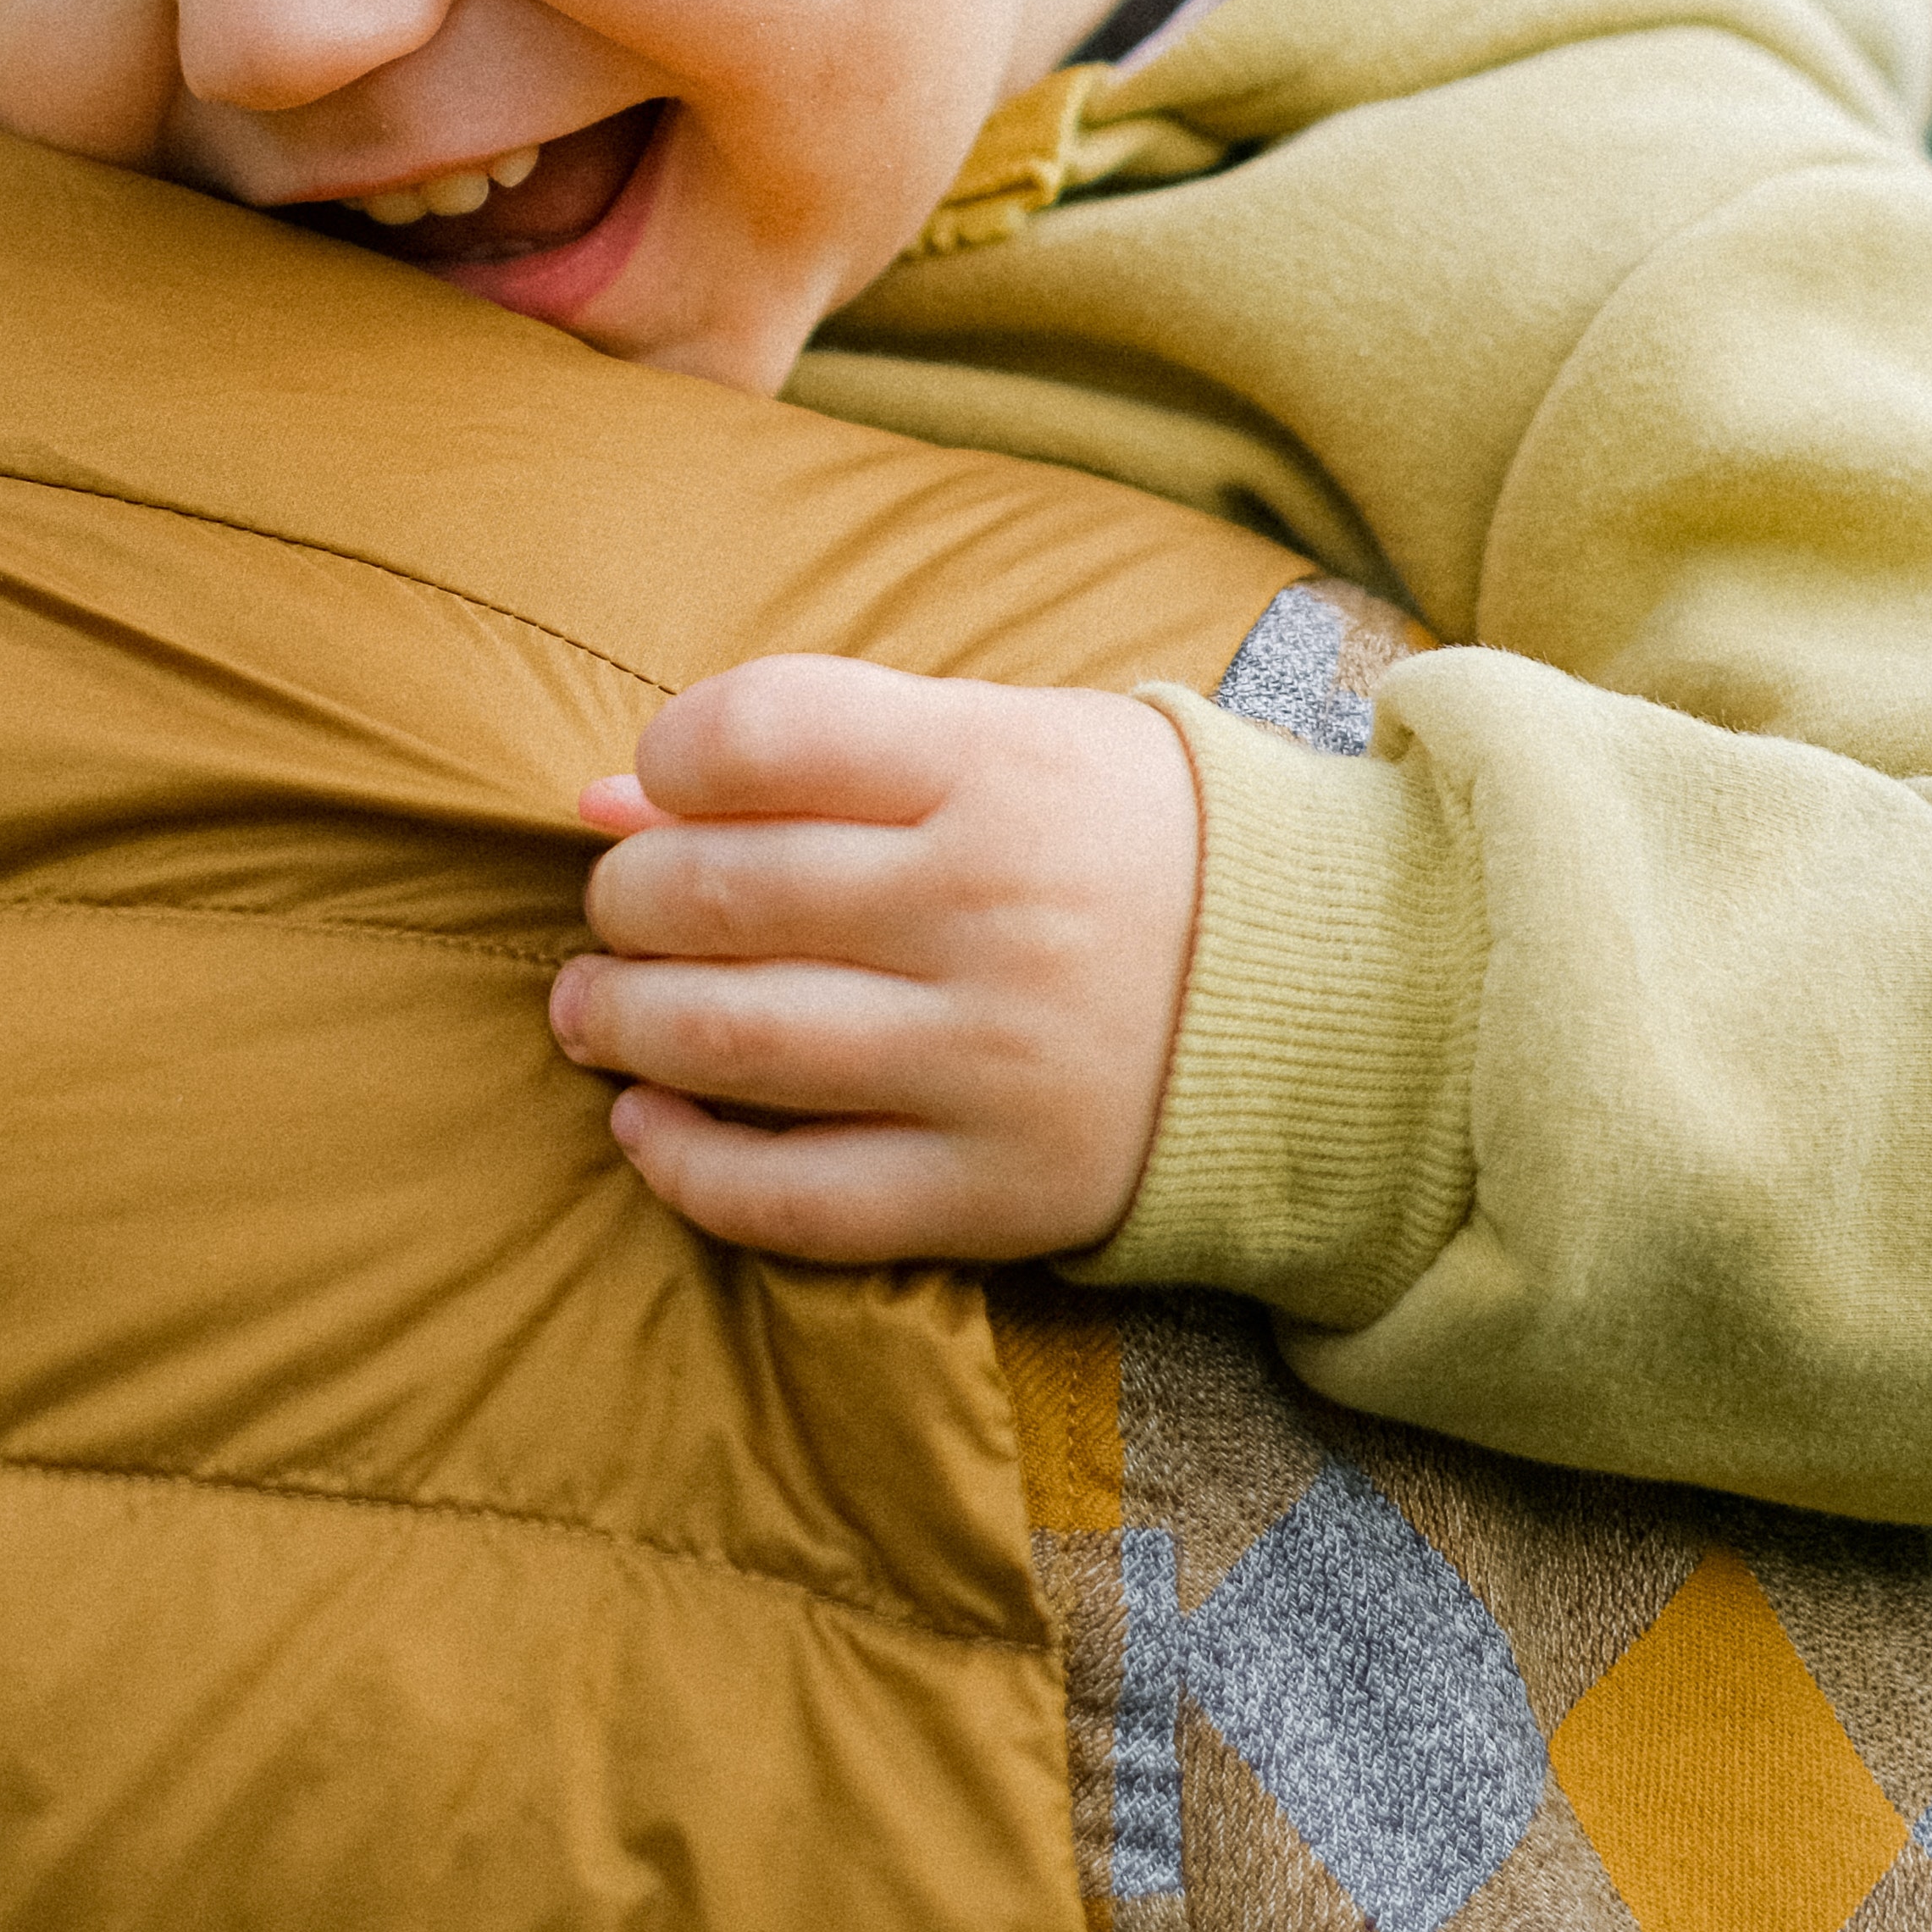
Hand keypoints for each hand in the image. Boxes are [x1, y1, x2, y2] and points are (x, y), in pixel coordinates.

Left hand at [550, 654, 1201, 1264]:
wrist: (1337, 998)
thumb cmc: (1130, 845)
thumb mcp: (1007, 747)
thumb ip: (820, 757)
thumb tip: (602, 798)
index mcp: (995, 769)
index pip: (757, 734)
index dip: (666, 758)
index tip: (656, 785)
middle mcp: (986, 909)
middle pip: (718, 894)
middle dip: (624, 901)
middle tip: (613, 909)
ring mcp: (991, 1059)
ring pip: (732, 1042)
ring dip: (620, 1022)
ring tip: (593, 1010)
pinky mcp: (995, 1191)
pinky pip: (793, 1197)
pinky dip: (686, 1166)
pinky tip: (647, 1127)